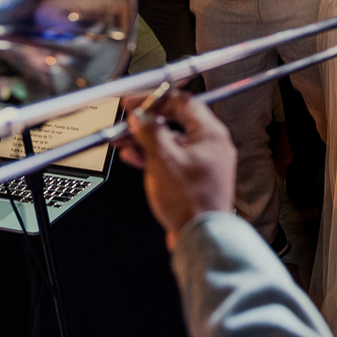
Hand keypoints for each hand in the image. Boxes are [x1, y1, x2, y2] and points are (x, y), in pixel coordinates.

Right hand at [116, 91, 236, 249]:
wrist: (200, 236)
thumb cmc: (191, 202)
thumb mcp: (164, 160)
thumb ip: (151, 133)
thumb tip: (142, 117)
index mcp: (211, 134)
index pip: (183, 102)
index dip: (156, 99)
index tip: (135, 103)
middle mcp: (212, 145)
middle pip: (177, 122)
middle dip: (148, 122)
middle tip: (128, 122)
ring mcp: (205, 162)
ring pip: (173, 141)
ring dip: (148, 140)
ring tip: (124, 140)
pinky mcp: (196, 178)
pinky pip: (173, 158)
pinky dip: (155, 156)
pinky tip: (136, 157)